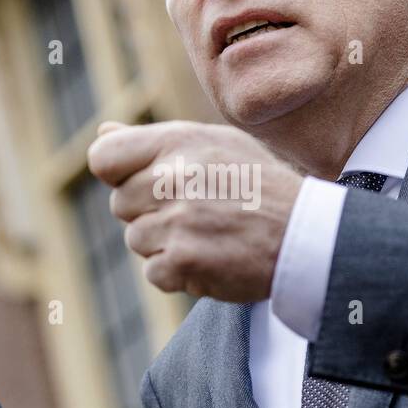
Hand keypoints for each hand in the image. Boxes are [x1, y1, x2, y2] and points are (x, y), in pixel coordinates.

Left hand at [87, 120, 303, 301]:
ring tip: (208, 234)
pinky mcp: (183, 262)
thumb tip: (101, 134)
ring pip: (136, 240)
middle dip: (149, 212)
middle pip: (119, 204)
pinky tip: (212, 257)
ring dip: (165, 244)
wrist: (306, 235)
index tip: (146, 182)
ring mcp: (177, 222)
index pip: (103, 159)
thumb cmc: (258, 185)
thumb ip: (152, 140)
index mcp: (178, 141)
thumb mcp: (214, 144)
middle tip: (196, 212)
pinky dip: (178, 272)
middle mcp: (174, 178)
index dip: (118, 174)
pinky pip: (153, 272)